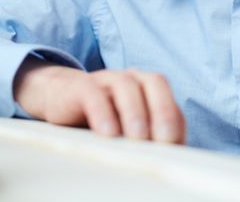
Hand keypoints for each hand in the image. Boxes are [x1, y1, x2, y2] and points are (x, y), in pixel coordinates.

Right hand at [13, 58, 184, 143]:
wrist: (62, 97)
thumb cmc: (105, 116)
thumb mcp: (129, 127)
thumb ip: (149, 136)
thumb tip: (168, 160)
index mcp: (150, 88)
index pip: (171, 102)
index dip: (176, 125)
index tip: (176, 150)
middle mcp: (133, 78)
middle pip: (155, 84)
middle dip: (163, 112)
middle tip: (164, 140)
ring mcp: (107, 79)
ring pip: (126, 86)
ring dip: (135, 113)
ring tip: (138, 138)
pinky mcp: (82, 86)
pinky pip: (94, 95)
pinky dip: (103, 113)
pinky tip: (107, 133)